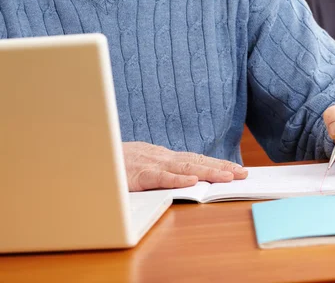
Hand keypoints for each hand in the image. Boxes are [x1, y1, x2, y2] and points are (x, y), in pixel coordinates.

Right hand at [123, 141, 247, 190]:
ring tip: (227, 176)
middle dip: (221, 167)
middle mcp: (161, 156)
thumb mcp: (141, 163)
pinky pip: (160, 177)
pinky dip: (177, 178)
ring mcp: (150, 164)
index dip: (216, 163)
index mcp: (163, 155)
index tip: (236, 169)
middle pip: (196, 160)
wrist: (92, 155)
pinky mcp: (138, 174)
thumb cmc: (116, 162)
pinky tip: (192, 181)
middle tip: (243, 173)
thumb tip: (182, 176)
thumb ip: (160, 169)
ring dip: (208, 171)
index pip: (195, 158)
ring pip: (184, 167)